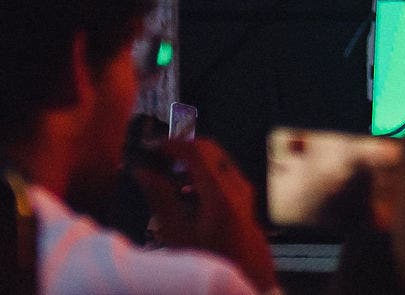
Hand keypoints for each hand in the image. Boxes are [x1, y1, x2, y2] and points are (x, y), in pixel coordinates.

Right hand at [132, 137, 276, 291]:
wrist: (245, 278)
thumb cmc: (211, 261)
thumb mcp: (177, 234)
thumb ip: (161, 199)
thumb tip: (144, 172)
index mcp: (221, 192)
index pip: (196, 150)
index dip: (171, 143)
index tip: (150, 145)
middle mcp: (238, 186)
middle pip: (210, 150)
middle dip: (181, 148)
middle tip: (156, 157)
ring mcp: (245, 192)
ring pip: (217, 161)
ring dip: (192, 162)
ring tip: (165, 176)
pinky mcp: (245, 199)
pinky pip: (223, 175)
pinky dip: (202, 175)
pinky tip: (185, 192)